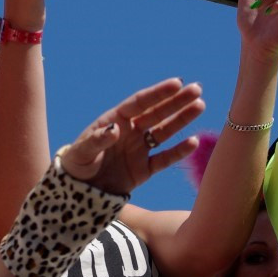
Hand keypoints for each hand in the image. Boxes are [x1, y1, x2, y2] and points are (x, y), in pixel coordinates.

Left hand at [59, 78, 203, 194]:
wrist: (79, 193)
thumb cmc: (77, 165)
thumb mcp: (82, 152)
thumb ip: (97, 140)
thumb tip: (114, 130)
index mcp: (115, 120)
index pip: (140, 102)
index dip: (158, 93)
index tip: (177, 83)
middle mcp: (131, 131)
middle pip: (157, 113)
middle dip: (177, 101)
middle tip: (197, 89)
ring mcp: (139, 149)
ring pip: (165, 131)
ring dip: (182, 119)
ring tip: (200, 106)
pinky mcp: (145, 169)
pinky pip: (164, 158)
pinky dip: (178, 151)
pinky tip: (193, 141)